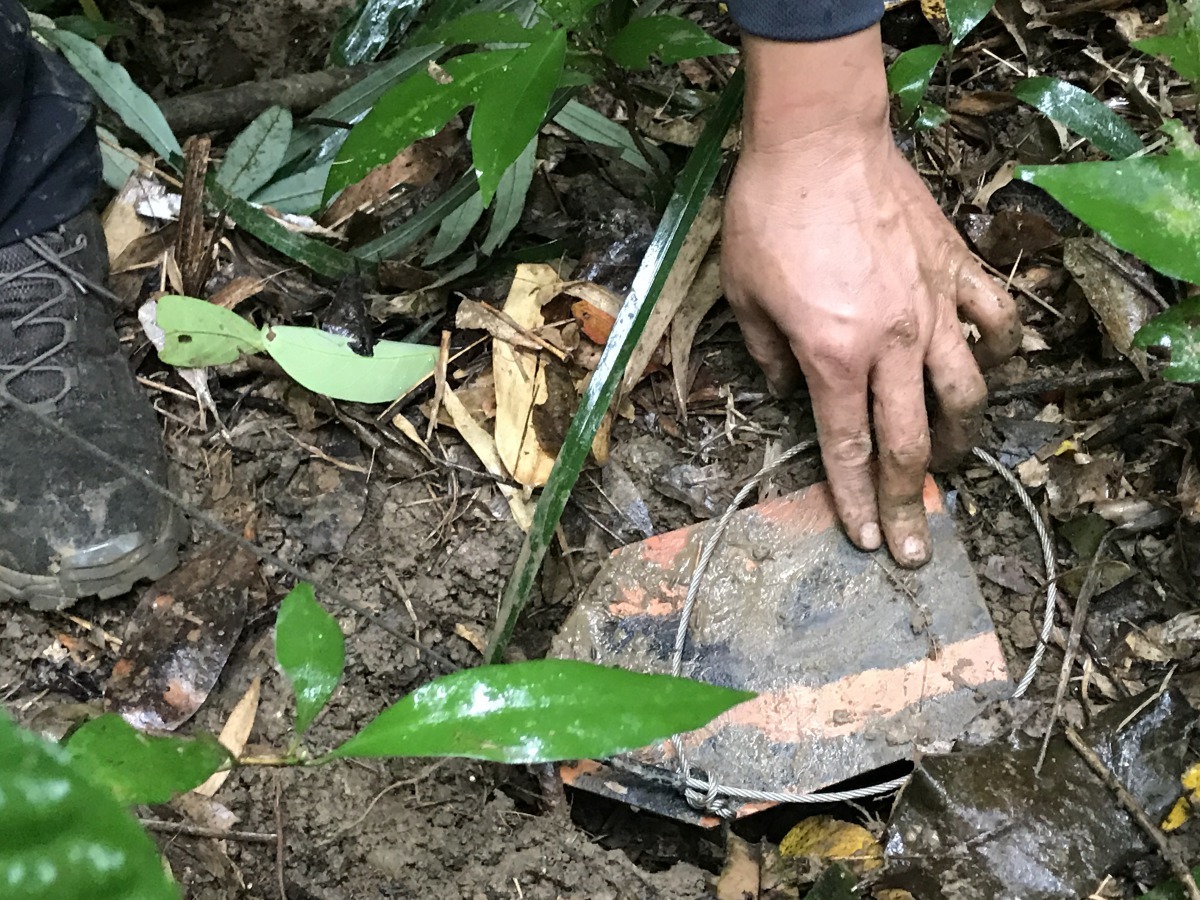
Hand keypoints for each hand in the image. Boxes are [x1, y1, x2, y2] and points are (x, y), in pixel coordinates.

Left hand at [722, 29, 1019, 566]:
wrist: (817, 140)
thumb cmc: (768, 215)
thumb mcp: (743, 296)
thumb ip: (767, 355)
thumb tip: (785, 391)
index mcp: (832, 356)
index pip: (848, 447)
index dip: (856, 500)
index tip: (869, 541)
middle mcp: (892, 343)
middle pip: (911, 441)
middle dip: (913, 503)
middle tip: (919, 548)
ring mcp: (933, 307)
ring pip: (968, 393)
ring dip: (960, 438)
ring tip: (949, 458)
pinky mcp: (956, 269)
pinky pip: (997, 321)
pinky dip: (999, 351)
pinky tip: (989, 367)